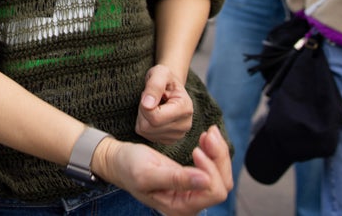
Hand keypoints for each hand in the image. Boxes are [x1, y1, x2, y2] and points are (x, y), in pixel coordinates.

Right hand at [94, 126, 232, 215]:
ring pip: (221, 175)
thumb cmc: (129, 167)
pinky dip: (214, 151)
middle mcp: (190, 203)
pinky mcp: (194, 179)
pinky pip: (214, 168)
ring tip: (209, 133)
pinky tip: (206, 137)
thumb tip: (204, 180)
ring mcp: (193, 192)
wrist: (120, 161)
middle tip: (208, 133)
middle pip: (222, 184)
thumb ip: (176, 179)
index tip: (195, 150)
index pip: (213, 193)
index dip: (210, 171)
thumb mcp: (148, 173)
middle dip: (219, 158)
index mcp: (179, 208)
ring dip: (218, 153)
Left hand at [136, 65, 193, 144]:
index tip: (149, 94)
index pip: (155, 117)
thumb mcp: (160, 73)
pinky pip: (145, 135)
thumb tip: (147, 105)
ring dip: (142, 117)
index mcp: (185, 108)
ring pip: (145, 131)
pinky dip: (144, 124)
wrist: (170, 87)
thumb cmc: (165, 78)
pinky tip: (153, 115)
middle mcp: (184, 125)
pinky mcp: (168, 140)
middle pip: (148, 126)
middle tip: (149, 99)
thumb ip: (154, 85)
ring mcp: (177, 135)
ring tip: (152, 106)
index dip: (144, 105)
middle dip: (143, 111)